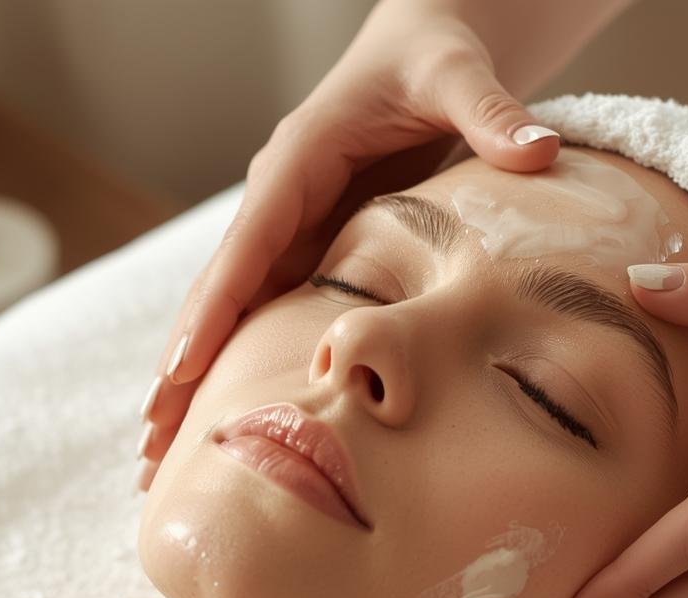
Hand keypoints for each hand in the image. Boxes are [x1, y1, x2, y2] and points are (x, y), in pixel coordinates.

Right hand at [135, 3, 565, 489]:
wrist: (424, 47)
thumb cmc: (434, 57)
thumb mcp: (458, 76)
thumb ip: (491, 112)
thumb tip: (540, 150)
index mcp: (298, 160)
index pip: (248, 244)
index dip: (213, 310)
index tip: (180, 371)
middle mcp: (279, 200)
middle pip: (219, 294)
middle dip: (179, 370)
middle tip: (147, 449)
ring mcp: (289, 228)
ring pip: (232, 315)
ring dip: (194, 383)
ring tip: (158, 460)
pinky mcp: (309, 248)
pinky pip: (267, 315)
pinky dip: (237, 367)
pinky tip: (223, 423)